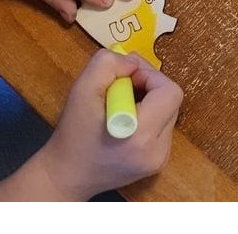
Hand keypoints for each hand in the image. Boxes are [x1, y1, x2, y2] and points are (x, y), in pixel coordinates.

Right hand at [38, 49, 182, 199]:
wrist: (66, 175)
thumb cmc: (73, 133)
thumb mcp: (82, 88)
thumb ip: (108, 64)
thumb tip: (133, 62)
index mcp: (140, 135)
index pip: (169, 92)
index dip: (149, 76)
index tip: (125, 78)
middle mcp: (157, 151)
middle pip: (171, 100)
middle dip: (148, 85)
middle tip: (121, 87)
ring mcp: (159, 159)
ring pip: (168, 111)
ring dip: (149, 99)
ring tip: (121, 105)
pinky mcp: (157, 162)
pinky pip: (163, 125)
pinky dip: (148, 115)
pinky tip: (126, 119)